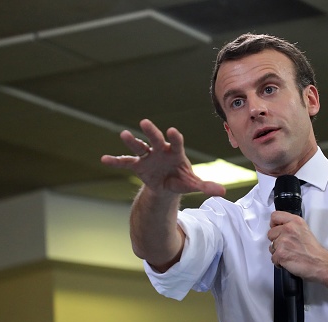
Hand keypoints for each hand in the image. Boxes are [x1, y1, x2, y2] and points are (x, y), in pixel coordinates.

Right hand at [101, 119, 225, 196]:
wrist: (167, 186)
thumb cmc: (182, 180)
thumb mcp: (193, 184)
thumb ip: (206, 186)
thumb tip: (223, 192)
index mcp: (176, 152)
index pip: (176, 143)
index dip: (174, 138)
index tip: (172, 131)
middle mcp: (161, 150)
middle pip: (156, 139)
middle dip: (152, 132)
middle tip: (145, 122)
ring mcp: (148, 156)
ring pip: (139, 147)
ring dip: (132, 141)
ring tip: (124, 134)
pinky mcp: (137, 165)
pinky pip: (125, 162)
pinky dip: (115, 161)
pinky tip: (104, 159)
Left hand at [267, 211, 327, 281]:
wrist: (320, 264)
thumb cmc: (314, 251)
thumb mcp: (304, 230)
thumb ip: (291, 226)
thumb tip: (280, 228)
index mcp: (295, 222)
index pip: (275, 216)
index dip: (274, 224)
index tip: (276, 229)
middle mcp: (288, 229)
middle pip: (270, 233)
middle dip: (276, 241)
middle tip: (286, 246)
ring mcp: (283, 241)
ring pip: (271, 246)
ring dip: (277, 252)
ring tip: (289, 254)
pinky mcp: (280, 253)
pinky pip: (273, 258)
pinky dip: (279, 262)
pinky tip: (288, 260)